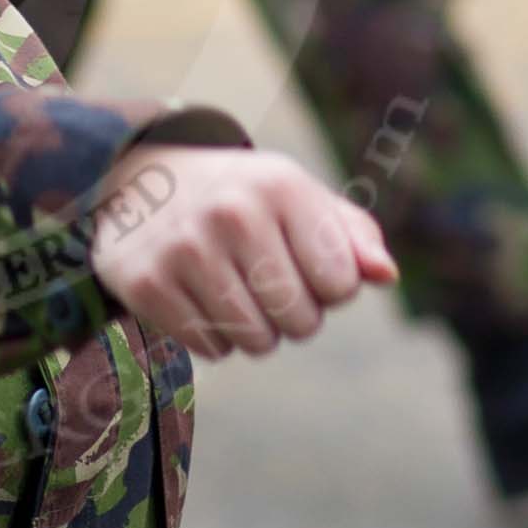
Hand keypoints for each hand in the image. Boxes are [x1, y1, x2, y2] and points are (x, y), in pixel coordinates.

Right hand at [89, 145, 398, 361]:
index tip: (302, 261)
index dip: (328, 285)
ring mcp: (184, 248)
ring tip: (232, 288)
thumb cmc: (242, 197)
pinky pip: (210, 348)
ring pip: (256, 342)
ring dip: (254, 329)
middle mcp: (231, 213)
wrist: (142, 179)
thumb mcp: (297, 198)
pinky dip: (212, 335)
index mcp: (280, 186)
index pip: (341, 285)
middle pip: (300, 321)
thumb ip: (353, 236)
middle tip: (266, 282)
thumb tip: (386, 275)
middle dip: (294, 315)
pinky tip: (196, 294)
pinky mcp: (146, 283)